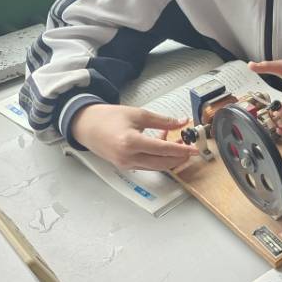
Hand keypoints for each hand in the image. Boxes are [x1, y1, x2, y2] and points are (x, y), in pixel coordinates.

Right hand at [71, 104, 197, 170]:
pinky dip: (157, 158)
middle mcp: (128, 157)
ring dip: (169, 158)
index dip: (181, 150)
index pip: (163, 150)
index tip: (195, 149)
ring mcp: (125, 164)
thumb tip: (182, 122)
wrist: (86, 125)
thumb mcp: (138, 114)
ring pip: (155, 166)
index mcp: (131, 142)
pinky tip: (161, 145)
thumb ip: (163, 121)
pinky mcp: (124, 166)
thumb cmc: (108, 118)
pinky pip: (146, 165)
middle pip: (162, 163)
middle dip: (178, 158)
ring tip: (177, 144)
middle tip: (190, 149)